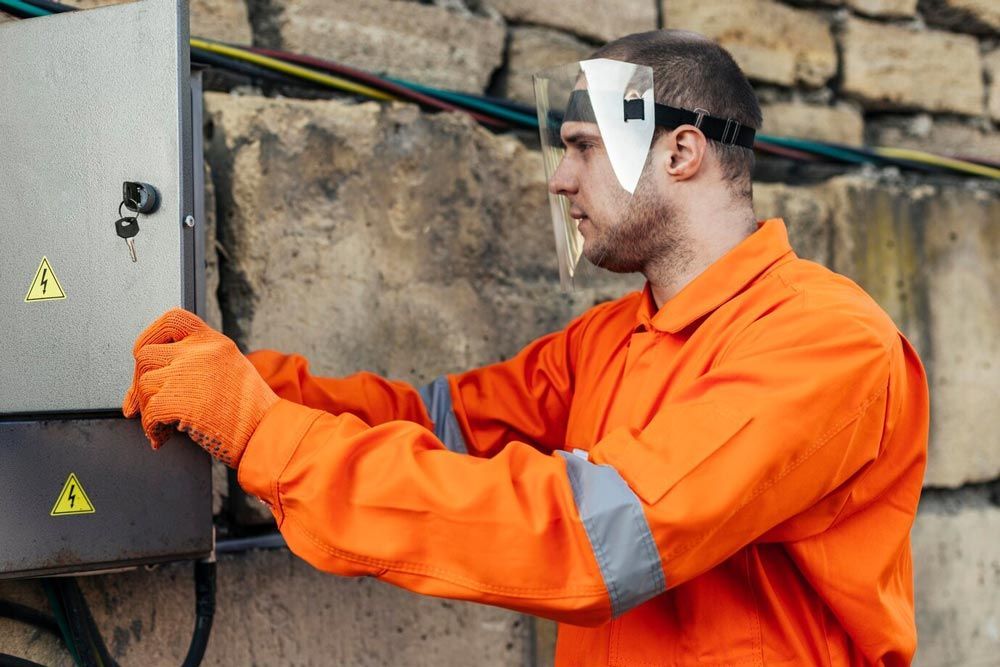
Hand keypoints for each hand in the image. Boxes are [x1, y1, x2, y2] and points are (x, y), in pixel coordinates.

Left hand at [122, 308, 279, 466]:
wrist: (268, 432)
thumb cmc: (252, 409)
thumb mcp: (231, 368)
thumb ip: (200, 361)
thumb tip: (160, 373)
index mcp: (214, 341)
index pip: (171, 320)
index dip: (149, 336)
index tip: (142, 355)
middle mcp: (200, 351)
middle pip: (145, 355)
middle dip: (138, 382)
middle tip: (138, 403)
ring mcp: (188, 374)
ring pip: (144, 386)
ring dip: (146, 410)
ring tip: (160, 426)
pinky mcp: (179, 401)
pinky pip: (149, 412)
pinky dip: (151, 428)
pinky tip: (163, 437)